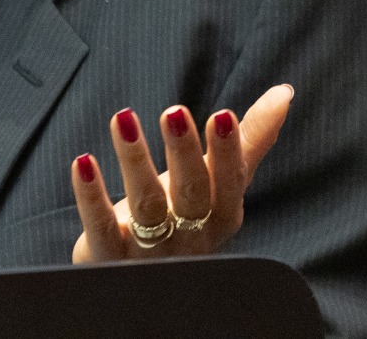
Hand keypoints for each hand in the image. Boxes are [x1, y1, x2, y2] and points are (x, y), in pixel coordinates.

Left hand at [70, 86, 292, 261]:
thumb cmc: (185, 218)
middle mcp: (190, 238)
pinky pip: (101, 229)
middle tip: (173, 112)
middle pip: (190, 196)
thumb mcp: (219, 181)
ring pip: (145, 207)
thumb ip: (250, 140)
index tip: (223, 115)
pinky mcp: (110, 259)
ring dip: (134, 160)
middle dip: (184, 154)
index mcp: (219, 216)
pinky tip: (82, 162)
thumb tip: (284, 92)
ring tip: (123, 117)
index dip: (228, 154)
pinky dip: (91, 196)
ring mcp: (150, 252)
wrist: (141, 273)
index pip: (229, 184)